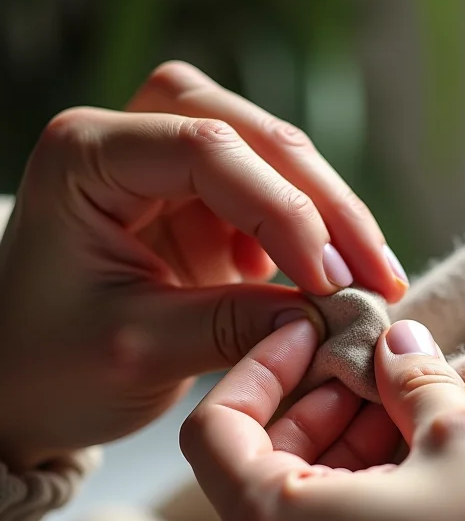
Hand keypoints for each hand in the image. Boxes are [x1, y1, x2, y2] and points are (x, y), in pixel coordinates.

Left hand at [0, 61, 406, 464]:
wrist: (23, 386)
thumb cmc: (49, 368)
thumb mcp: (140, 350)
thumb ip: (234, 324)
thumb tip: (330, 314)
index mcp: (86, 156)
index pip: (206, 152)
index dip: (282, 212)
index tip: (331, 281)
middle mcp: (130, 143)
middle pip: (250, 134)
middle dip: (322, 201)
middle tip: (374, 269)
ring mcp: (168, 169)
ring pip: (273, 157)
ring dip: (328, 212)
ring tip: (370, 274)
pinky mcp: (200, 204)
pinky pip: (273, 198)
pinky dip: (310, 234)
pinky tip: (325, 278)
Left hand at [180, 319, 464, 520]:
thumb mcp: (457, 433)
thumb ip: (410, 377)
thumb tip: (397, 342)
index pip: (216, 427)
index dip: (260, 368)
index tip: (307, 336)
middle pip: (255, 464)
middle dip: (311, 405)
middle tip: (367, 371)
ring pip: (287, 505)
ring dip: (333, 447)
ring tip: (394, 411)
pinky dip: (342, 494)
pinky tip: (399, 462)